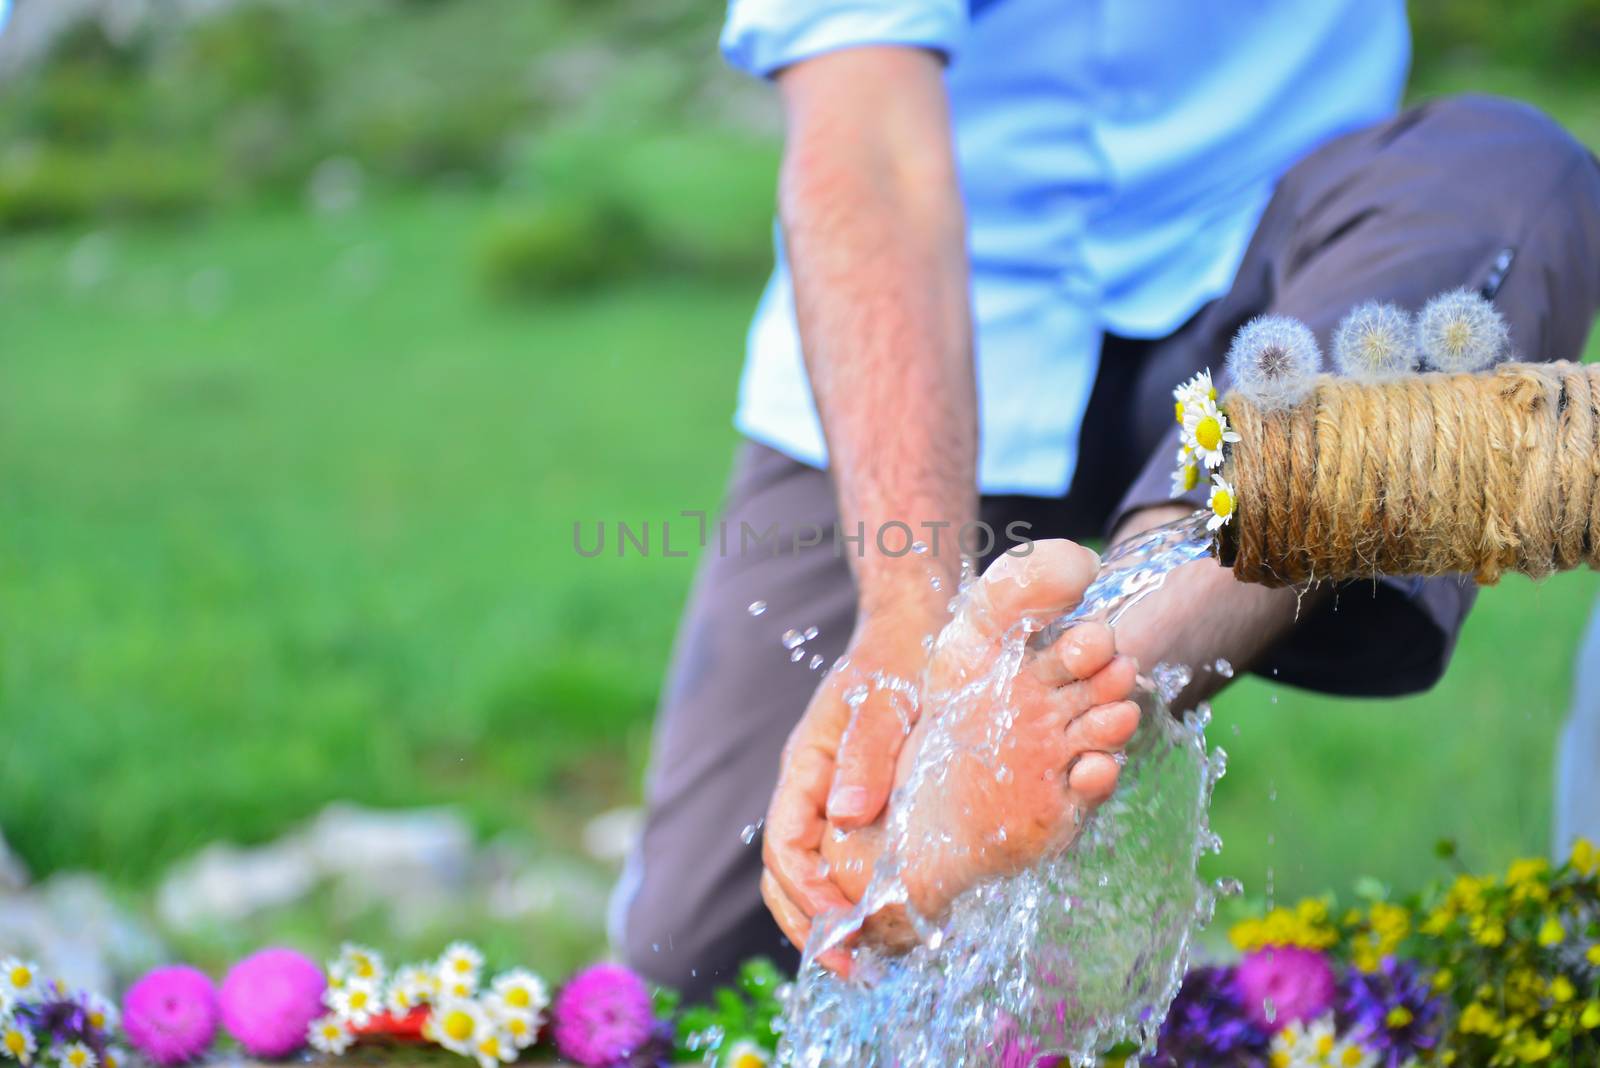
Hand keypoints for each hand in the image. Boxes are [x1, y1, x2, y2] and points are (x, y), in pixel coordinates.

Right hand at [760, 592, 945, 969]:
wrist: (916, 620)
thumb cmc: (901, 653)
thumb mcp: (888, 697)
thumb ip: (866, 751)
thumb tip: (846, 816)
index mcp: (806, 766)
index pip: (784, 848)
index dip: (808, 899)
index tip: (846, 935)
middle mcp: (812, 787)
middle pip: (787, 874)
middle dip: (813, 927)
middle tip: (859, 970)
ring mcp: (835, 796)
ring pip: (812, 872)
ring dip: (834, 919)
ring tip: (876, 958)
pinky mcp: (865, 801)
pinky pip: (846, 858)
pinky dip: (859, 895)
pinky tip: (896, 915)